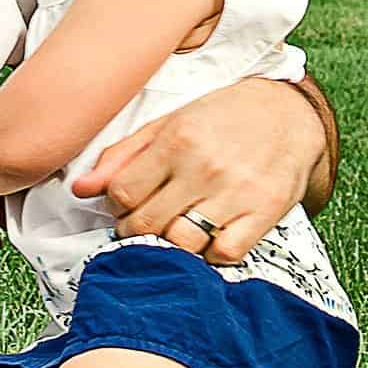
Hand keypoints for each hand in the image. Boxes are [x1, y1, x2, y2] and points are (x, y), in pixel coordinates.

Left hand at [70, 72, 319, 266]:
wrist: (287, 113)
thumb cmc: (221, 117)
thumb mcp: (168, 123)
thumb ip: (123, 156)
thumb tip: (80, 189)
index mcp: (176, 140)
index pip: (123, 193)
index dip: (116, 206)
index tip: (126, 206)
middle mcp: (205, 167)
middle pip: (148, 224)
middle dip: (136, 231)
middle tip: (144, 224)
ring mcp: (237, 192)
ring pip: (183, 243)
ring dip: (170, 245)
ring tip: (174, 230)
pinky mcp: (265, 213)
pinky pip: (225, 254)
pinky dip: (210, 254)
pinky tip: (208, 237)